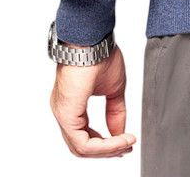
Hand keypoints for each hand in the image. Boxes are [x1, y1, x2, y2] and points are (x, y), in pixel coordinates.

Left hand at [50, 42, 136, 157]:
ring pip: (82, 148)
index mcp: (72, 104)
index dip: (105, 144)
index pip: (85, 135)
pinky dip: (104, 146)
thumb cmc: (99, 54)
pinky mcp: (66, 115)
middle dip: (107, 150)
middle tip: (126, 146)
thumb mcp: (113, 89)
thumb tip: (120, 132)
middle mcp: (64, 111)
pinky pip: (83, 143)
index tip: (125, 142)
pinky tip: (119, 139)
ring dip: (107, 150)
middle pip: (82, 146)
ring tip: (126, 143)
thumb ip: (115, 112)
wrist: (92, 39)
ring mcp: (63, 114)